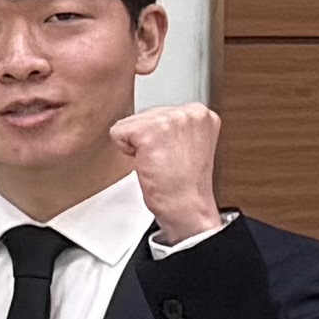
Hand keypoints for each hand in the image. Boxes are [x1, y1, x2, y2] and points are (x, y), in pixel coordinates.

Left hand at [112, 101, 227, 243]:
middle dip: (146, 140)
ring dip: (137, 146)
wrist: (187, 207)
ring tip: (159, 162)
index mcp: (201, 113)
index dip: (157, 137)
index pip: (157, 112)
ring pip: (129, 123)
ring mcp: (171, 119)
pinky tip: (148, 163)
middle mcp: (190, 112)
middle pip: (142, 115)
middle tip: (166, 161)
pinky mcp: (150, 131)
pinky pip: (117, 132)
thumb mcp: (187, 143)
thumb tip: (146, 118)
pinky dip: (126, 151)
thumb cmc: (184, 184)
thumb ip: (172, 125)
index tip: (173, 155)